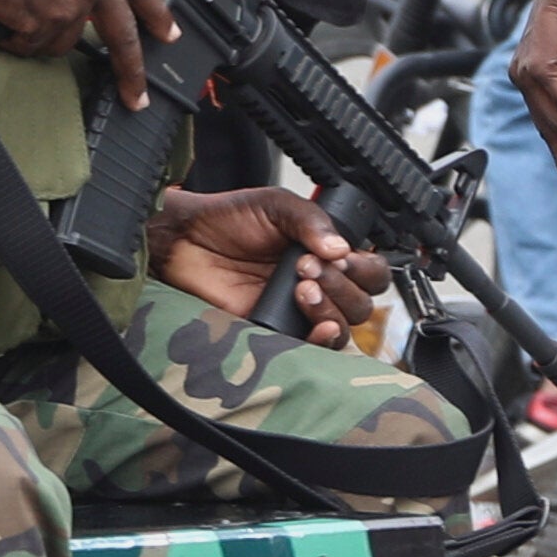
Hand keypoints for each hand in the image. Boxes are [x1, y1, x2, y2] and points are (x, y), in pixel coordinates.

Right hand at [0, 0, 174, 110]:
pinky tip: (4, 12)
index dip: (156, 14)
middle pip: (121, 34)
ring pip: (62, 40)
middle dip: (130, 70)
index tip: (167, 34)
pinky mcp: (49, 22)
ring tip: (16, 4)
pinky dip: (16, 37)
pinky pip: (32, 44)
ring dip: (39, 34)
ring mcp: (74, 1)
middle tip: (136, 95)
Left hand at [149, 180, 382, 346]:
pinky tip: (317, 325)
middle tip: (306, 266)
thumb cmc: (227, 220)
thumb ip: (311, 221)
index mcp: (326, 255)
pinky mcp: (276, 334)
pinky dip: (323, 340)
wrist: (186, 241)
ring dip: (332, 309)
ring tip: (301, 287)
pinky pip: (313, 350)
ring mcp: (298, 312)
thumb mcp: (275, 205)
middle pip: (362, 304)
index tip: (339, 257)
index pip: (370, 272)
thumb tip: (341, 251)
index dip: (364, 268)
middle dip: (343, 285)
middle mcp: (319, 285)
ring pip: (344, 328)